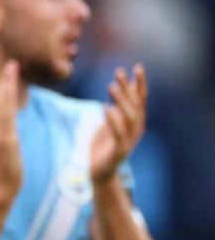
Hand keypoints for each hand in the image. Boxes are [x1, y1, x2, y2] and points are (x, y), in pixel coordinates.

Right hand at [0, 61, 21, 200]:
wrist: (4, 184)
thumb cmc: (4, 164)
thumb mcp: (2, 141)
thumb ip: (3, 127)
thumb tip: (8, 114)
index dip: (1, 85)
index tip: (8, 69)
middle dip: (4, 80)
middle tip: (11, 62)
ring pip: (1, 103)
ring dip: (7, 85)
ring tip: (12, 69)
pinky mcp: (4, 138)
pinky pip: (6, 114)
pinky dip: (8, 99)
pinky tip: (12, 89)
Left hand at [90, 64, 148, 184]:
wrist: (100, 172)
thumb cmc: (104, 145)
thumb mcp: (109, 122)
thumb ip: (116, 107)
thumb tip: (119, 86)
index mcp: (135, 122)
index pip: (140, 100)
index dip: (140, 84)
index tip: (137, 67)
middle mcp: (136, 130)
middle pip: (135, 105)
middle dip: (128, 88)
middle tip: (119, 72)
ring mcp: (129, 141)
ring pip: (129, 118)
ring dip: (120, 101)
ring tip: (110, 86)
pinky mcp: (119, 151)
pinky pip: (117, 133)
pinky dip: (112, 120)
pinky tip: (104, 107)